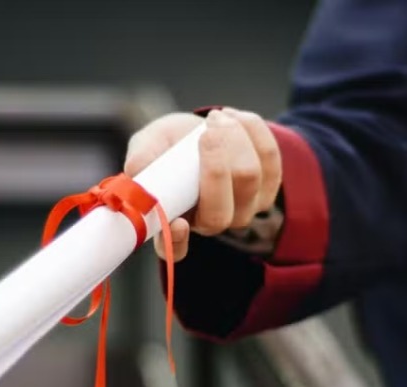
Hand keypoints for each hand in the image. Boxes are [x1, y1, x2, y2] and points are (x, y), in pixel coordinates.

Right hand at [124, 108, 281, 261]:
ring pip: (249, 177)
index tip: (178, 223)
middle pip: (220, 213)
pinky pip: (270, 158)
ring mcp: (243, 210)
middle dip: (216, 167)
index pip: (174, 249)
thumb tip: (136, 170)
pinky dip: (252, 130)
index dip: (178, 241)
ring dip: (234, 138)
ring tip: (215, 118)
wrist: (202, 130)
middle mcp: (210, 223)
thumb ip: (142, 157)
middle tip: (206, 132)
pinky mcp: (268, 188)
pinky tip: (233, 117)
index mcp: (175, 222)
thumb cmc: (170, 144)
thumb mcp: (149, 144)